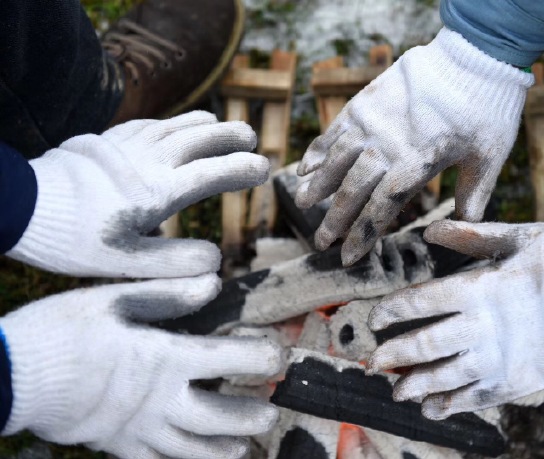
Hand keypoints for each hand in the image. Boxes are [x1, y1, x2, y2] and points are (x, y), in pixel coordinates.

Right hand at [0, 274, 282, 457]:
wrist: (12, 375)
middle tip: (270, 411)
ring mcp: (138, 429)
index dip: (262, 358)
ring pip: (193, 449)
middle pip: (219, 417)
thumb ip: (167, 293)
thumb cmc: (63, 330)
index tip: (279, 355)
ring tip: (245, 447)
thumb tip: (214, 282)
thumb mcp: (114, 299)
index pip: (230, 360)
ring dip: (224, 449)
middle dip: (250, 416)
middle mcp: (159, 400)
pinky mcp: (116, 446)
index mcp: (164, 357)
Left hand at [8, 111, 268, 277]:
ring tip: (221, 125)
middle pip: (198, 140)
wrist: (23, 205)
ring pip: (175, 126)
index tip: (263, 169)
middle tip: (251, 138)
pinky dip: (171, 123)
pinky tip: (173, 126)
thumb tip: (215, 262)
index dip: (240, 170)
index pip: (211, 175)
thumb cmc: (74, 239)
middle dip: (229, 138)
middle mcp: (148, 163)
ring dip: (203, 124)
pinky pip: (149, 123)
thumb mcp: (125, 261)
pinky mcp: (109, 140)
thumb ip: (174, 262)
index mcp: (157, 192)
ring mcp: (127, 146)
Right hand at [295, 28, 533, 265]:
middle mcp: (387, 146)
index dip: (362, 235)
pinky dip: (319, 150)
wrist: (473, 55)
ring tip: (303, 204)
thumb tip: (463, 229)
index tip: (348, 258)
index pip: (381, 209)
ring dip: (317, 185)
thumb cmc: (486, 110)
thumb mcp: (489, 158)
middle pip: (352, 190)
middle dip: (334, 221)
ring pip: (336, 161)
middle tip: (320, 243)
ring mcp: (371, 122)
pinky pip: (334, 130)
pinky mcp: (365, 102)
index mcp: (416, 164)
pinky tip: (306, 165)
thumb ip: (473, 197)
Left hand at [367, 220, 543, 418]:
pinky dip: (453, 404)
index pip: (420, 302)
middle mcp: (483, 326)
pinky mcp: (519, 379)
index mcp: (478, 288)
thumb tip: (430, 230)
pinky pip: (477, 397)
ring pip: (446, 376)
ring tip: (397, 391)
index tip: (375, 320)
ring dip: (417, 385)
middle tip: (373, 362)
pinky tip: (434, 409)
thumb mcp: (517, 236)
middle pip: (425, 345)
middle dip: (394, 355)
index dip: (392, 312)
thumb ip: (470, 236)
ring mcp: (500, 357)